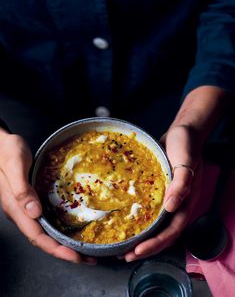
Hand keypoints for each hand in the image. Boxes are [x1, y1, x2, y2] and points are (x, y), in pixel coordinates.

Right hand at [0, 130, 95, 264]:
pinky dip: (58, 229)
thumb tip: (34, 212)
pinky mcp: (30, 200)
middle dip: (64, 252)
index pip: (37, 235)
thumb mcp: (15, 165)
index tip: (75, 256)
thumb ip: (22, 189)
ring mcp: (25, 207)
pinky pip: (44, 220)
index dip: (56, 249)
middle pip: (43, 239)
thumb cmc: (7, 151)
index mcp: (16, 207)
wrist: (1, 144)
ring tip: (82, 249)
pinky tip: (69, 229)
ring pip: (44, 232)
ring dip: (62, 243)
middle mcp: (21, 211)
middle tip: (87, 258)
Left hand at [122, 125, 202, 261]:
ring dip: (140, 236)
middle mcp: (177, 204)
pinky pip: (149, 209)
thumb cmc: (186, 145)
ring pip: (155, 224)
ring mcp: (168, 198)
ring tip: (122, 244)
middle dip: (145, 247)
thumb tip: (171, 208)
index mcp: (185, 202)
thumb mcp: (186, 161)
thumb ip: (181, 184)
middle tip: (124, 255)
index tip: (137, 251)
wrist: (183, 132)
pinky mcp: (159, 190)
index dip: (155, 244)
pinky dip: (139, 219)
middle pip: (162, 233)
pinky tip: (125, 219)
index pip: (171, 231)